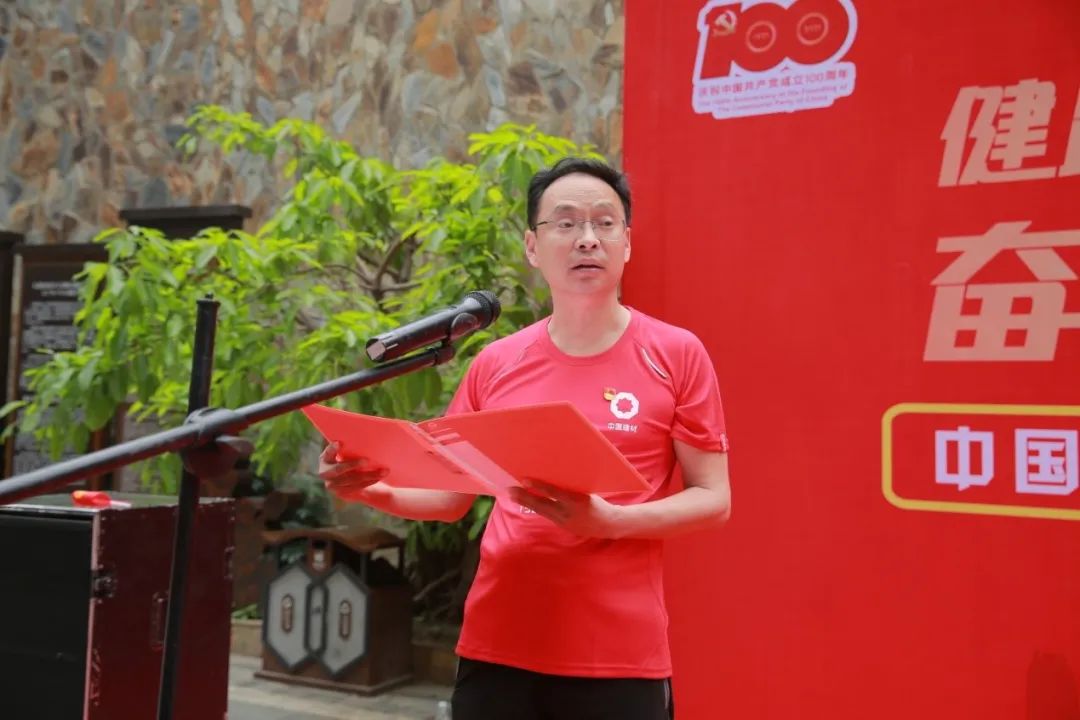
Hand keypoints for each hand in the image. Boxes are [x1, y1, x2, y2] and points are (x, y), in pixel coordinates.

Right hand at [319, 442, 387, 500]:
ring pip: (352, 480)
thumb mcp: (346, 451)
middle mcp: (325, 473)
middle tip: (367, 460)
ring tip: (384, 470)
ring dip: (369, 475)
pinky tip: (379, 477)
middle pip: (339, 470)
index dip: (332, 449)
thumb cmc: (349, 458)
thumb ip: (349, 445)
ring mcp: (332, 485)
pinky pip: (357, 487)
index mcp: (324, 459)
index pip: (328, 453)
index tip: (340, 442)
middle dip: (353, 464)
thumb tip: (361, 429)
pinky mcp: (342, 493)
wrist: (348, 480)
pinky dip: (369, 481)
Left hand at [508, 479, 622, 537]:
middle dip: (524, 497)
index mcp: (576, 501)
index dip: (538, 486)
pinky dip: (536, 508)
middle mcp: (567, 513)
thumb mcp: (585, 492)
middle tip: (510, 490)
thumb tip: (552, 477)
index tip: (524, 480)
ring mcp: (563, 521)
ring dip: (526, 502)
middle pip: (541, 505)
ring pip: (541, 511)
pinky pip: (546, 515)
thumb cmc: (597, 503)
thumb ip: (569, 488)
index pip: (553, 493)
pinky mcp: (562, 526)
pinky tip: (526, 502)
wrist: (607, 525)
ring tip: (513, 495)